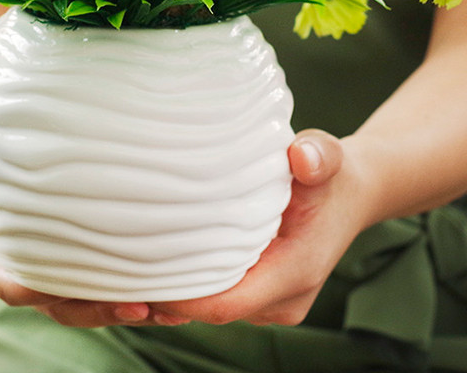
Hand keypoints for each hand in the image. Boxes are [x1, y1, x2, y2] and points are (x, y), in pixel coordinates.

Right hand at [0, 106, 153, 325]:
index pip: (12, 283)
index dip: (40, 292)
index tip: (72, 290)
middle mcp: (23, 267)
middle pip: (61, 304)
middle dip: (99, 309)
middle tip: (141, 305)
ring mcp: (54, 267)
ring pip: (90, 299)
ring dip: (128, 304)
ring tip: (172, 305)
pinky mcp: (80, 257)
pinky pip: (108, 279)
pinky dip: (139, 284)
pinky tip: (177, 282)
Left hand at [145, 129, 368, 325]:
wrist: (351, 194)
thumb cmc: (334, 175)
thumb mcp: (329, 157)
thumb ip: (317, 156)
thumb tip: (301, 158)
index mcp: (294, 273)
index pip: (225, 302)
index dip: (179, 297)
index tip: (136, 274)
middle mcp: (281, 299)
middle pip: (209, 309)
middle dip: (165, 294)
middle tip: (115, 264)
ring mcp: (270, 301)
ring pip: (209, 305)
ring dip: (174, 289)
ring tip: (125, 260)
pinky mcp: (260, 293)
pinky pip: (217, 295)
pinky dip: (188, 281)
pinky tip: (155, 255)